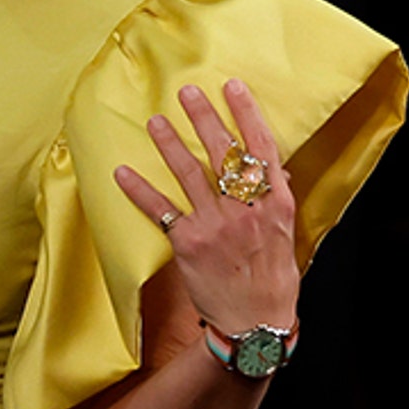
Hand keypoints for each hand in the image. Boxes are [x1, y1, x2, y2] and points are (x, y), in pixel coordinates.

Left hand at [113, 77, 298, 339]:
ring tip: (154, 120)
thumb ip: (276, 197)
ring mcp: (216, 225)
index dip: (246, 114)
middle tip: (187, 92)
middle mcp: (246, 209)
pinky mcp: (189, 244)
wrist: (256, 322)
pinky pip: (161, 210)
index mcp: (275, 203)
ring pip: (190, 174)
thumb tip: (272, 166)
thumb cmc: (273, 277)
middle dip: (204, 118)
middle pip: (223, 153)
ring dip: (169, 144)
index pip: (262, 147)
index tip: (232, 86)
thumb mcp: (286, 233)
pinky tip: (122, 172)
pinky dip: (140, 191)